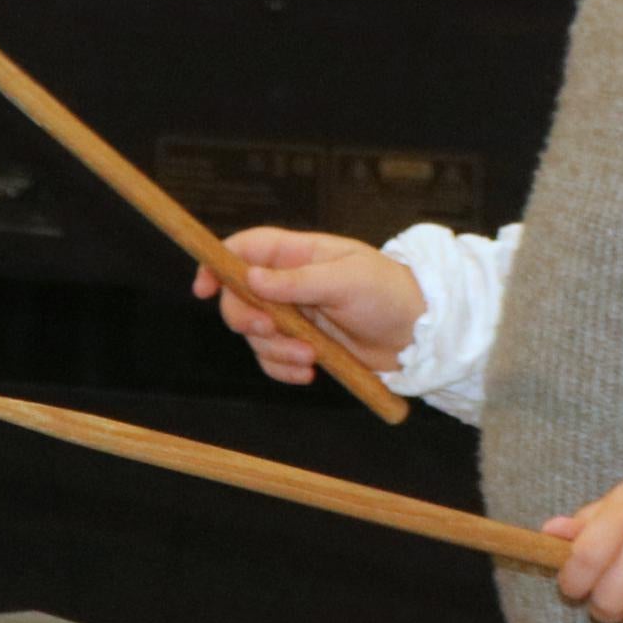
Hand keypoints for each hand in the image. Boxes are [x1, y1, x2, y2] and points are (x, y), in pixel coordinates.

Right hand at [192, 226, 420, 386]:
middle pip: (238, 297)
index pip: (244, 249)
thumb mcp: (346, 280)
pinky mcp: (303, 346)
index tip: (203, 288)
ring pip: (255, 334)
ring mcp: (295, 316)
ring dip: (275, 350)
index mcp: (298, 255)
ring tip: (311, 357)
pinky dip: (283, 369)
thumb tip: (249, 277)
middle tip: (271, 329)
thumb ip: (297, 280)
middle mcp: (289, 284)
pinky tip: (309, 373)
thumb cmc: (388, 292)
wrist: (419, 334)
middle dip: (246, 318)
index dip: (217, 263)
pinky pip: (273, 360)